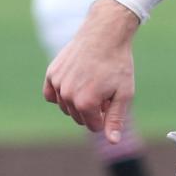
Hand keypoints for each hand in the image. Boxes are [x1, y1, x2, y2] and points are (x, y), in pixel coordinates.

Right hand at [42, 0, 139, 141]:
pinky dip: (60, 93)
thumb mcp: (124, 93)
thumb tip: (113, 142)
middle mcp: (67, 96)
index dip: (105, 115)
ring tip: (93, 82)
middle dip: (92, 108)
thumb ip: (116, 119)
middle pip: (78, 117)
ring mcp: (57, 84)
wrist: (105, 33)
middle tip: (104, 89)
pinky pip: (51, 95)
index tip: (112, 99)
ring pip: (65, 107)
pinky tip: (73, 83)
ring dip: (78, 100)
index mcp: (86, 103)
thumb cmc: (118, 64)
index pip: (93, 126)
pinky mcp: (51, 74)